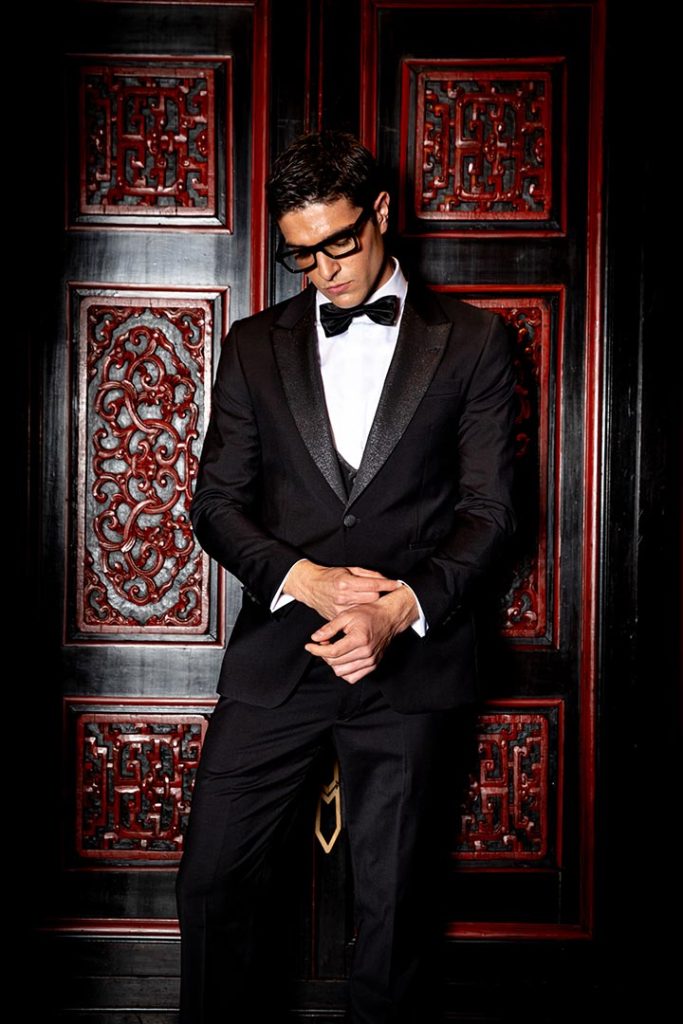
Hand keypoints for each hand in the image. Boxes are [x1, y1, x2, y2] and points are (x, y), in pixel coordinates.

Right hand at [283, 560, 400, 620]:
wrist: (310, 586)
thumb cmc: (329, 576)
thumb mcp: (348, 569)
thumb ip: (367, 574)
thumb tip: (383, 578)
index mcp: (346, 583)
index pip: (374, 585)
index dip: (387, 584)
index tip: (397, 584)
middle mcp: (343, 597)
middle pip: (373, 598)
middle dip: (380, 594)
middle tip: (383, 591)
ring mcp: (340, 609)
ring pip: (366, 609)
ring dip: (371, 604)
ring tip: (373, 600)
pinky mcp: (337, 617)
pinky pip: (355, 616)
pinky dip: (361, 612)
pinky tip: (363, 608)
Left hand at [304, 586, 418, 683]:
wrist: (388, 618)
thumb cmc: (369, 614)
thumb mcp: (346, 615)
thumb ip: (329, 628)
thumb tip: (315, 638)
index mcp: (359, 639)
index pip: (332, 651)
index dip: (316, 650)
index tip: (309, 646)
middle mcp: (366, 653)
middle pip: (335, 663)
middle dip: (324, 654)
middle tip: (323, 642)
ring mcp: (371, 661)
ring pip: (342, 673)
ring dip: (333, 663)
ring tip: (333, 650)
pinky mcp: (373, 666)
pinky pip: (353, 677)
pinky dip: (343, 671)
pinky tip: (342, 659)